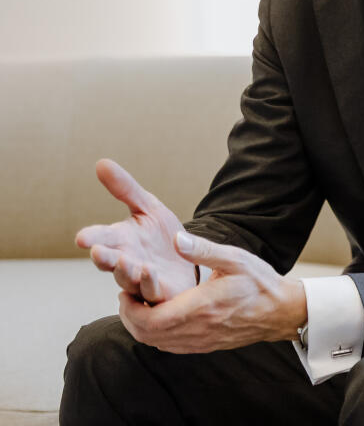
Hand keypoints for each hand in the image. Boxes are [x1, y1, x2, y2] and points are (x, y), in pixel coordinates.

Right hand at [75, 159, 196, 302]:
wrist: (190, 260)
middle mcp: (127, 261)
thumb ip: (125, 189)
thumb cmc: (161, 236)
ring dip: (126, 271)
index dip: (93, 238)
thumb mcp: (148, 207)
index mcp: (121, 241)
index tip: (82, 237)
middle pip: (111, 262)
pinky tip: (150, 272)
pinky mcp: (160, 291)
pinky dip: (149, 283)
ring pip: (129, 279)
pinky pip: (152, 291)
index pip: (102, 239)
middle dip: (104, 257)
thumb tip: (101, 162)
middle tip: (97, 251)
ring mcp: (142, 279)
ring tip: (126, 261)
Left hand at [119, 231, 306, 352]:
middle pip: (146, 334)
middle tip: (128, 296)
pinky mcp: (205, 346)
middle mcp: (197, 329)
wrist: (282, 311)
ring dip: (142, 326)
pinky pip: (170, 346)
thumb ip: (202, 249)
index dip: (129, 308)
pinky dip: (157, 334)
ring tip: (142, 303)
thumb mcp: (235, 258)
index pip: (148, 320)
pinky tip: (161, 316)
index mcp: (200, 307)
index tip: (127, 291)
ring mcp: (200, 341)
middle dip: (129, 317)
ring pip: (156, 343)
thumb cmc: (260, 283)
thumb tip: (175, 239)